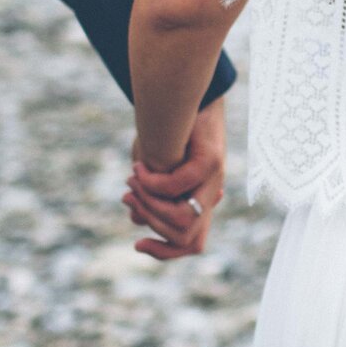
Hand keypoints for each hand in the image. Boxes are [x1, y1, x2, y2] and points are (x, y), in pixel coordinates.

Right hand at [125, 99, 226, 261]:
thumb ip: (148, 196)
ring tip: (134, 181)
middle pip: (187, 238)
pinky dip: (154, 182)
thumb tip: (136, 220)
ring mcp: (215, 179)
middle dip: (151, 222)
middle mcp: (212, 193)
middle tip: (130, 196)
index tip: (137, 244)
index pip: (192, 244)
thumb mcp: (152, 170)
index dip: (165, 252)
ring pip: (184, 218)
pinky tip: (139, 167)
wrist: (187, 94)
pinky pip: (179, 187)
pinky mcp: (211, 161)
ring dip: (151, 204)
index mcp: (200, 200)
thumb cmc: (168, 131)